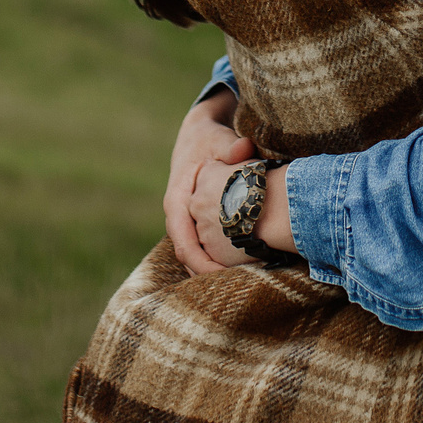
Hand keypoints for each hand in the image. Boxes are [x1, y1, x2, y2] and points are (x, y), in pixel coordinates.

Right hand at [164, 88, 253, 276]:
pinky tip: (242, 270)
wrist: (198, 134)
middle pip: (189, 257)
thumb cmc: (209, 139)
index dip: (202, 263)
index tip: (224, 276)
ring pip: (196, 256)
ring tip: (244, 285)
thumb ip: (231, 146)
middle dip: (211, 275)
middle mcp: (178, 215)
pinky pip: (204, 248)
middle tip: (242, 288)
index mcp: (177, 200)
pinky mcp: (196, 223)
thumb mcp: (218, 139)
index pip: (184, 243)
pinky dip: (218, 260)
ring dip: (215, 271)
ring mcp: (186, 221)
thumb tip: (243, 149)